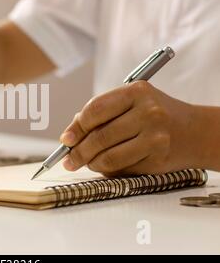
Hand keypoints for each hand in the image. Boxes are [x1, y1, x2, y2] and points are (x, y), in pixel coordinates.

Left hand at [60, 81, 196, 176]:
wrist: (196, 132)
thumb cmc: (156, 114)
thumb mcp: (132, 102)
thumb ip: (103, 113)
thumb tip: (71, 135)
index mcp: (136, 92)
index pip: (95, 110)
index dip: (76, 127)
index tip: (66, 139)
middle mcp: (148, 112)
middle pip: (100, 136)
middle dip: (78, 152)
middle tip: (68, 160)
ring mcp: (154, 137)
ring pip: (109, 157)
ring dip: (91, 164)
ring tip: (86, 163)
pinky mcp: (157, 159)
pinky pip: (122, 169)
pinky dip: (108, 170)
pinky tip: (105, 166)